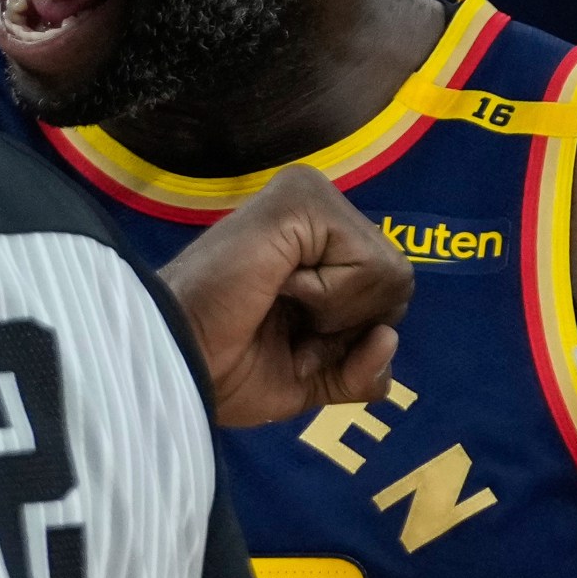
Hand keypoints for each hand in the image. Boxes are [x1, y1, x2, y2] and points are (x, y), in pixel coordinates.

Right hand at [157, 165, 411, 427]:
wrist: (178, 360)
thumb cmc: (225, 368)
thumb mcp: (311, 381)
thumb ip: (361, 371)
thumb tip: (388, 337)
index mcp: (316, 243)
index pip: (388, 295)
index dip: (349, 341)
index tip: (289, 343)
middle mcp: (317, 208)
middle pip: (398, 282)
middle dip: (348, 329)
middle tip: (284, 327)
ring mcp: (309, 196)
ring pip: (391, 273)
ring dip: (336, 315)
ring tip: (279, 304)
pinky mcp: (302, 197)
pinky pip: (370, 264)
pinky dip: (332, 299)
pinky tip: (282, 287)